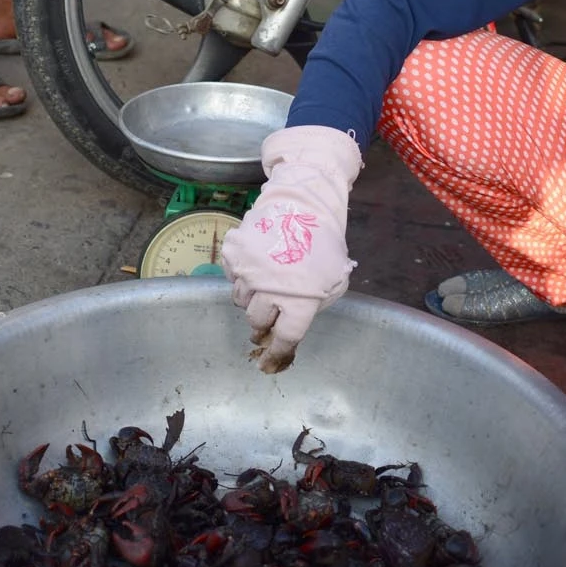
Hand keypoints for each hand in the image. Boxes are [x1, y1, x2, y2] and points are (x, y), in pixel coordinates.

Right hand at [220, 126, 361, 373]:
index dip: (276, 354)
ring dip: (251, 299)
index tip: (268, 363)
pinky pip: (232, 278)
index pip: (284, 339)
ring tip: (263, 285)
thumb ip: (314, 305)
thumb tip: (292, 324)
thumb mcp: (333, 280)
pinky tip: (255, 267)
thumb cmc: (322, 245)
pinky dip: (241, 278)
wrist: (302, 203)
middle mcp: (269, 291)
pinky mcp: (233, 256)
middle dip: (262, 324)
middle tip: (266, 319)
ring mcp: (248, 273)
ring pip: (241, 301)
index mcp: (299, 301)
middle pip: (257, 321)